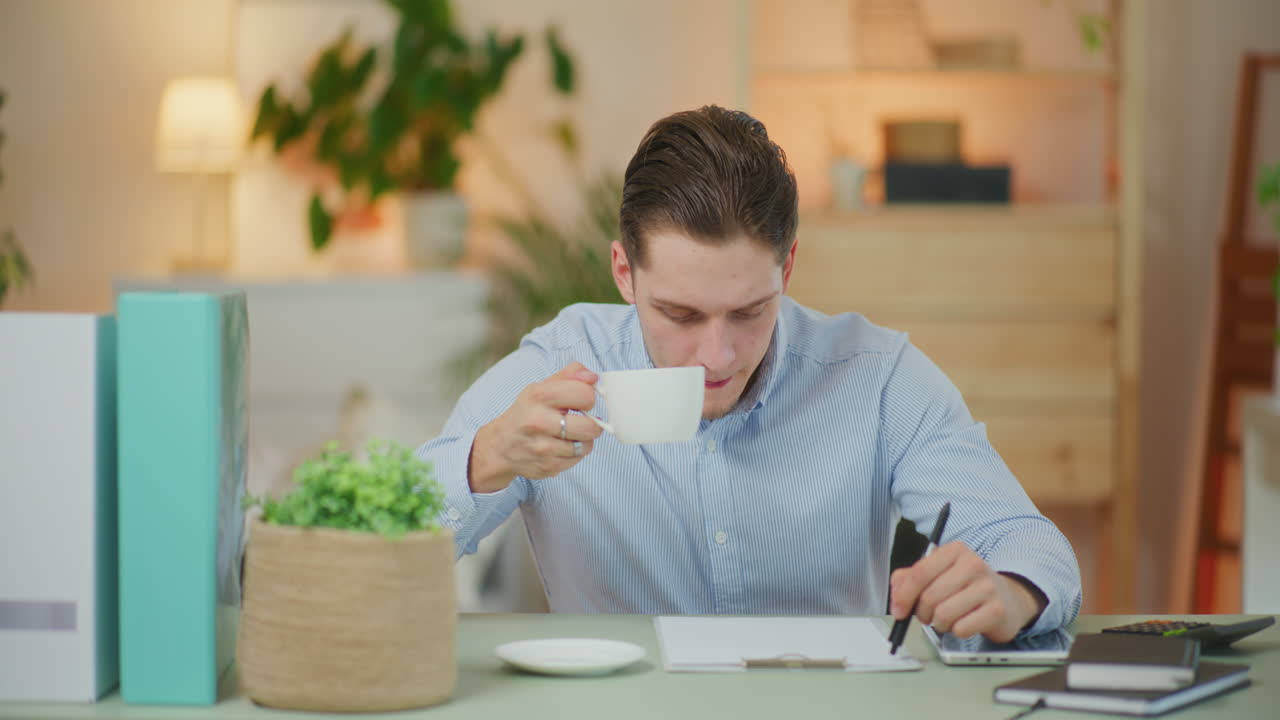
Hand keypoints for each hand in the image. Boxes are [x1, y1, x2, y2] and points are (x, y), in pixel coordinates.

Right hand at [468, 362, 604, 492]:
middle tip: (581, 420)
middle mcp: (539, 421)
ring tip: (571, 434)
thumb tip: (593, 377)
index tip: (581, 400)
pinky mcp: (547, 466)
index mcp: (539, 395)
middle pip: (590, 426)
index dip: (588, 397)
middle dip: (591, 423)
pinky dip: (575, 453)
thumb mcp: (542, 388)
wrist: (500, 446)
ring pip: (586, 445)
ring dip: (584, 439)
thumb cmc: (526, 413)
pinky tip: (562, 446)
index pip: (585, 394)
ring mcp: (542, 447)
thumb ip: (569, 376)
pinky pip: (578, 459)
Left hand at [889, 541, 1046, 642]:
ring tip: (947, 618)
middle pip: (929, 597)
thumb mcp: (937, 574)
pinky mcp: (996, 610)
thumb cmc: (966, 587)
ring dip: (939, 623)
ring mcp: (987, 587)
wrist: (1007, 599)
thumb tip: (896, 595)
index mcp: (954, 551)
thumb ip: (910, 579)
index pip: (919, 574)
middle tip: (928, 615)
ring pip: (943, 614)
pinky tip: (964, 623)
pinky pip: (961, 628)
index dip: (903, 596)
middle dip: (922, 613)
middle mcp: (973, 564)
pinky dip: (956, 631)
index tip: (898, 611)